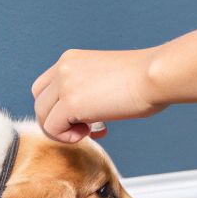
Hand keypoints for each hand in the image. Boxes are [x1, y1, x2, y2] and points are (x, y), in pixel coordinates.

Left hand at [30, 47, 168, 142]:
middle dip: (59, 120)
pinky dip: (67, 138)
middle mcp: (63, 68)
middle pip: (40, 103)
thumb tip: (82, 117)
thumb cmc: (145, 80)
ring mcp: (64, 84)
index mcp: (71, 59)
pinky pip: (52, 129)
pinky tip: (90, 133)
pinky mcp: (70, 103)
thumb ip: (88, 92)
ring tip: (89, 130)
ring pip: (43, 116)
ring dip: (63, 131)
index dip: (61, 108)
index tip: (87, 116)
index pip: (46, 88)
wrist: (156, 75)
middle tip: (86, 127)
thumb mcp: (106, 79)